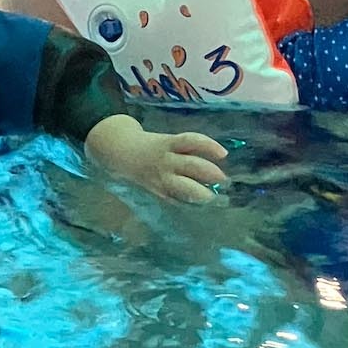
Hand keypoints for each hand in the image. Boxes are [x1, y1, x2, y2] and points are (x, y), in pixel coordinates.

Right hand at [84, 114, 226, 202]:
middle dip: (211, 173)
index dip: (209, 146)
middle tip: (226, 180)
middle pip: (191, 165)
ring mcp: (161, 177)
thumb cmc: (154, 147)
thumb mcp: (169, 142)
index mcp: (168, 143)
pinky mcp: (158, 192)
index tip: (224, 153)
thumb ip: (189, 150)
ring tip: (215, 197)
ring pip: (184, 187)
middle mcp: (165, 160)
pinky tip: (200, 206)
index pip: (191, 141)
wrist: (122, 153)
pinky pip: (176, 199)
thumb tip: (218, 161)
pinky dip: (189, 203)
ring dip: (202, 194)